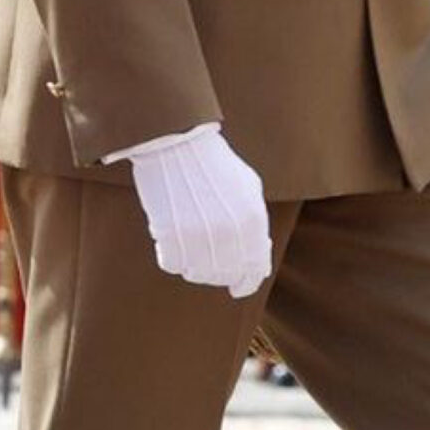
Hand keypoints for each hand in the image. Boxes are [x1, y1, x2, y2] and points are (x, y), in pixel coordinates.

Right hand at [112, 123, 270, 297]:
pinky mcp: (170, 233)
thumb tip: (258, 258)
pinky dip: (172, 257)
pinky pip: (172, 264)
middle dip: (218, 272)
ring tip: (189, 244)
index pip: (255, 269)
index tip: (238, 288)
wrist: (177, 141)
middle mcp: (230, 232)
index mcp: (253, 220)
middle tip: (207, 257)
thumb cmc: (214, 163)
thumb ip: (256, 225)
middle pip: (224, 275)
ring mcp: (199, 234)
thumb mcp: (249, 187)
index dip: (246, 283)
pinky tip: (172, 240)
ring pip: (198, 274)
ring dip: (193, 265)